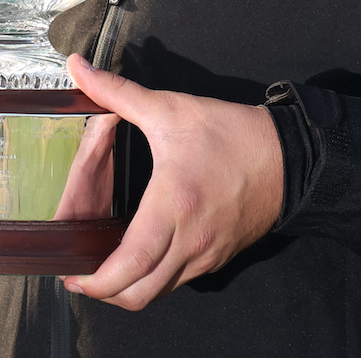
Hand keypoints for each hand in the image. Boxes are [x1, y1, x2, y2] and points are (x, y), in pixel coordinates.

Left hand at [60, 56, 283, 309]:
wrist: (289, 157)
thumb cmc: (229, 134)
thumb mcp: (169, 108)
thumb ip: (116, 92)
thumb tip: (77, 67)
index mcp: (173, 206)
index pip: (132, 263)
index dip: (98, 281)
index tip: (71, 276)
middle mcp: (191, 240)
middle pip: (140, 293)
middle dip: (104, 293)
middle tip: (78, 276)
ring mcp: (207, 255)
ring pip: (159, 292)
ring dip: (128, 289)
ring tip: (102, 269)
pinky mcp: (218, 258)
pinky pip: (178, 280)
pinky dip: (153, 279)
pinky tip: (138, 258)